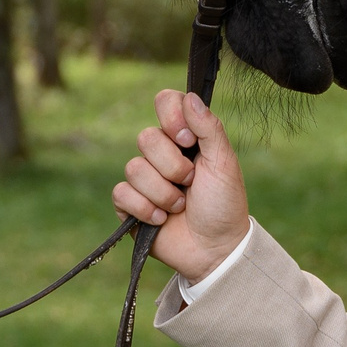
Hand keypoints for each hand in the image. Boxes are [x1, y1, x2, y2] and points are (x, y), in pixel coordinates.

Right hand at [112, 89, 250, 281]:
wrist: (215, 249)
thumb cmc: (224, 205)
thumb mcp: (224, 163)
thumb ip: (209, 128)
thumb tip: (191, 97)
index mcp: (185, 138)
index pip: (165, 102)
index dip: (171, 118)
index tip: (188, 140)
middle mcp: (162, 154)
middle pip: (146, 137)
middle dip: (173, 166)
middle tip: (190, 183)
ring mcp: (144, 179)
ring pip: (133, 167)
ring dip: (163, 193)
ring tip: (180, 207)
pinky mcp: (129, 205)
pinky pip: (121, 193)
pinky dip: (145, 209)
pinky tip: (161, 219)